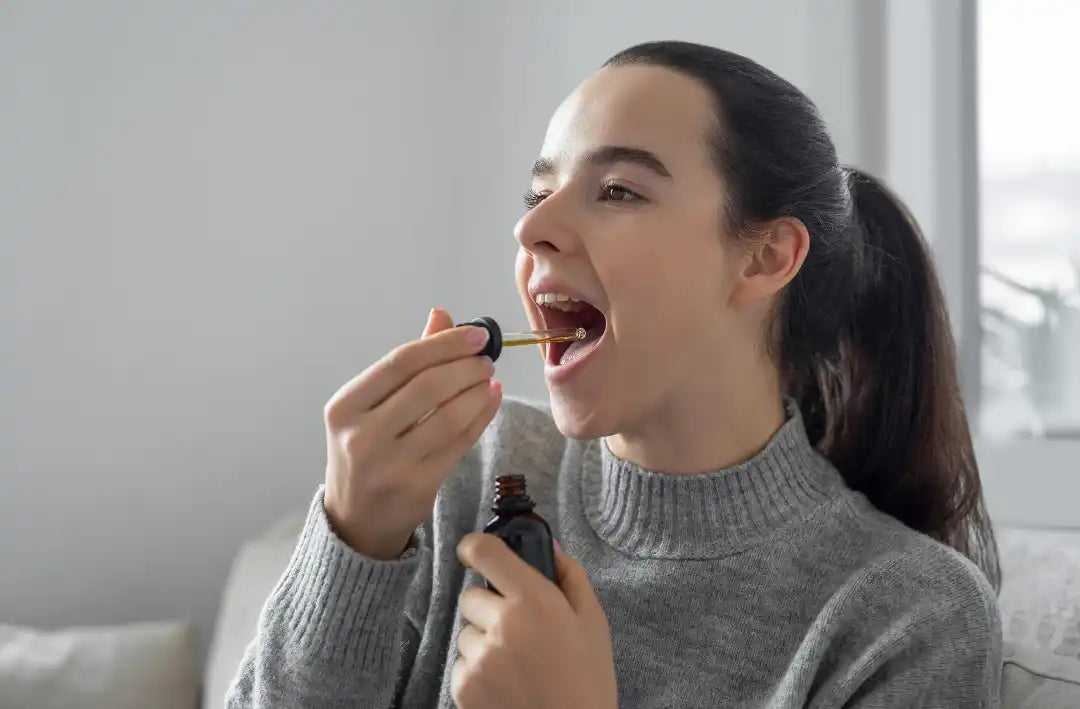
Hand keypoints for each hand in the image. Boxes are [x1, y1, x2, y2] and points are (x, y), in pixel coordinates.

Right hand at [322, 308, 501, 559]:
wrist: (356, 519)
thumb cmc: (365, 451)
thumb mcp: (370, 406)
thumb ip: (407, 363)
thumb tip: (441, 315)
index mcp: (344, 407)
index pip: (400, 362)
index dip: (443, 344)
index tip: (476, 335)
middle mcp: (362, 436)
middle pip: (427, 387)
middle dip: (465, 367)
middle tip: (486, 360)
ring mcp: (390, 465)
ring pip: (448, 417)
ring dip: (477, 392)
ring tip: (489, 379)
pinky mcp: (418, 487)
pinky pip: (460, 443)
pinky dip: (481, 417)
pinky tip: (490, 401)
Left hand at [452, 534, 617, 708]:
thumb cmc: (589, 680)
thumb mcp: (593, 622)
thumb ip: (570, 576)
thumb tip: (547, 545)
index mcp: (535, 600)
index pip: (484, 552)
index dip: (475, 546)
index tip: (475, 551)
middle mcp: (502, 624)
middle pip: (471, 596)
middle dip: (490, 607)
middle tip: (517, 630)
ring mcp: (480, 658)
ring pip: (466, 632)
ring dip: (484, 641)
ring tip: (517, 665)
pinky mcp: (465, 687)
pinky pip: (462, 663)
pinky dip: (478, 671)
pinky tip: (507, 685)